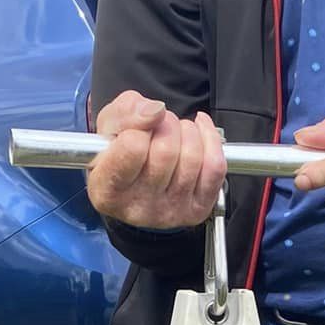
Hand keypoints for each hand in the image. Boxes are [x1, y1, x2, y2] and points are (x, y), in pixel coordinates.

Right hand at [86, 93, 225, 229]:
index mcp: (108, 191)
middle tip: (159, 127)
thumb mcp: (109, 125)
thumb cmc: (119, 151)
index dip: (140, 126)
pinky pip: (215, 168)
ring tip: (175, 133)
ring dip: (187, 131)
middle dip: (167, 125)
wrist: (138, 180)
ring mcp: (170, 212)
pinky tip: (199, 132)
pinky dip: (211, 140)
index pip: (134, 148)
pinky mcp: (197, 209)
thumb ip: (126, 112)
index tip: (139, 128)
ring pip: (193, 157)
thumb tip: (156, 111)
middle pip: (167, 151)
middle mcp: (138, 208)